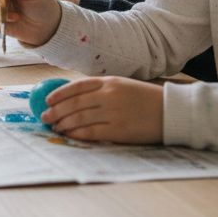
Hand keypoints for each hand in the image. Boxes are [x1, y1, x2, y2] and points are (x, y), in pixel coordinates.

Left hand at [39, 76, 162, 143]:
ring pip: (79, 118)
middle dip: (56, 110)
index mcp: (110, 82)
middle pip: (74, 103)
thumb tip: (74, 98)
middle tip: (45, 116)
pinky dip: (77, 133)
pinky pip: (91, 132)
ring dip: (63, 123)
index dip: (59, 93)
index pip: (77, 86)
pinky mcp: (118, 130)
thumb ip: (102, 89)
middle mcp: (109, 95)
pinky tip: (69, 134)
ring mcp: (113, 113)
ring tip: (55, 126)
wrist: (171, 112)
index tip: (48, 100)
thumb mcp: (124, 86)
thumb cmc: (146, 99)